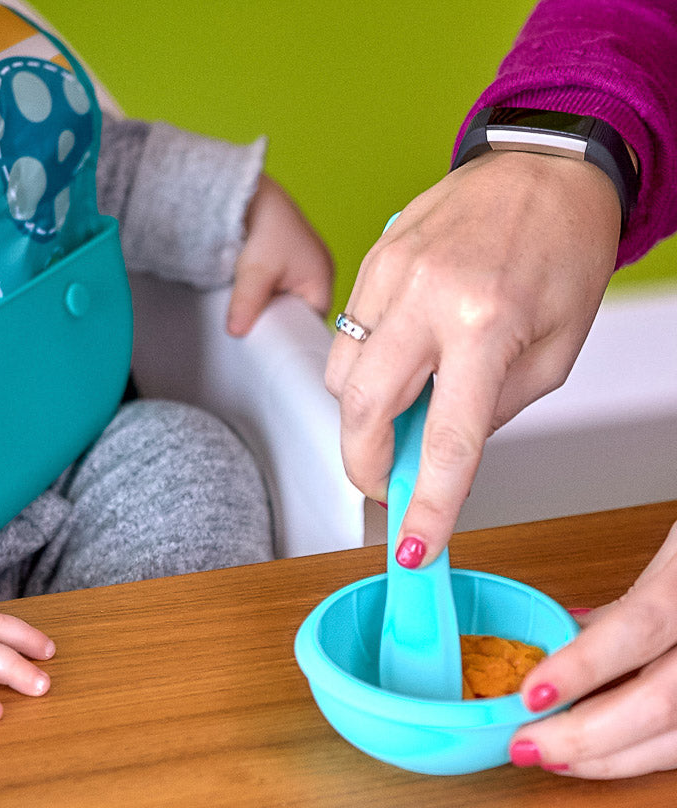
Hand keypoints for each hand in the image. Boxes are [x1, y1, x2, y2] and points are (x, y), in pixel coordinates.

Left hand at [226, 173, 333, 335]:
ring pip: (284, 307)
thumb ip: (247, 303)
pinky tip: (247, 305)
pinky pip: (275, 295)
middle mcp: (317, 278)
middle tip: (253, 337)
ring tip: (248, 322)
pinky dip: (262, 300)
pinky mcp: (283, 269)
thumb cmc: (265, 224)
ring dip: (267, 313)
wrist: (249, 194)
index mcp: (322, 280)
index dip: (292, 338)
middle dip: (277, 326)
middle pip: (298, 319)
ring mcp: (300, 273)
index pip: (312, 326)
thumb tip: (237, 332)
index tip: (269, 350)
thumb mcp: (255, 270)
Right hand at [326, 150, 621, 565]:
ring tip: (402, 408)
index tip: (413, 545)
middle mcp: (429, 297)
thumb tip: (439, 453)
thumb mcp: (557, 348)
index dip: (427, 503)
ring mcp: (391, 274)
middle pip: (362, 409)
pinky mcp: (371, 261)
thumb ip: (495, 409)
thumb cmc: (564, 250)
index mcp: (489, 322)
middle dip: (363, 465)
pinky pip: (344, 336)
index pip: (447, 439)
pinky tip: (399, 359)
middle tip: (385, 483)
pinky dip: (364, 367)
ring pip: (341, 377)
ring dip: (362, 414)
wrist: (546, 164)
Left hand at [510, 522, 676, 777]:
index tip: (530, 693)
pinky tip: (604, 756)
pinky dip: (644, 755)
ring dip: (611, 758)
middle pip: (660, 702)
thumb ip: (631, 605)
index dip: (582, 667)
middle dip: (585, 735)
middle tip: (526, 745)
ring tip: (555, 756)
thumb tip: (566, 638)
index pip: (640, 629)